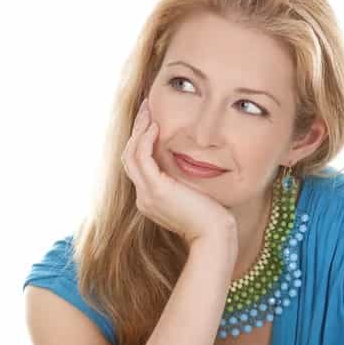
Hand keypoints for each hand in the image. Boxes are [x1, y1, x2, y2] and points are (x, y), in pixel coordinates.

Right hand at [121, 97, 237, 248]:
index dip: (141, 142)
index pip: (138, 166)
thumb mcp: (193, 194)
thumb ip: (184, 181)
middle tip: (146, 108)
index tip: (150, 122)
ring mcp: (147, 195)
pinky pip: (142, 158)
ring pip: (131, 155)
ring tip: (148, 110)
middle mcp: (143, 198)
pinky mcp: (156, 190)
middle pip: (129, 157)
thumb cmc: (212, 217)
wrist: (214, 235)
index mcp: (151, 199)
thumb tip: (190, 162)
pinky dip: (145, 140)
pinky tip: (155, 126)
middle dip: (136, 131)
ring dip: (138, 130)